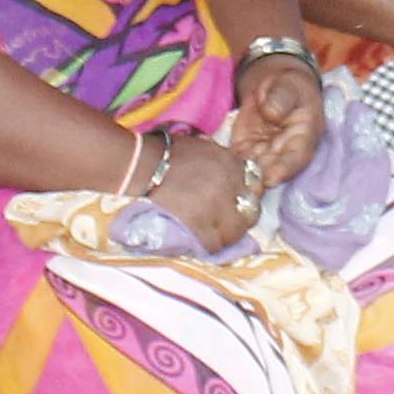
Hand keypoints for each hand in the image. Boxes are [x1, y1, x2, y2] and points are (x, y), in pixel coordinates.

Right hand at [151, 128, 260, 244]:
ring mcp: (214, 207)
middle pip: (250, 213)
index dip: (246, 197)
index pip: (254, 187)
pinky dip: (208, 245)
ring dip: (226, 235)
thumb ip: (224, 163)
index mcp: (230, 163)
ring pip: (234, 233)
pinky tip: (200, 240)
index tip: (237, 203)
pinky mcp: (198, 226)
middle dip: (241, 219)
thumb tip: (236, 181)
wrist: (139, 166)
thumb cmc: (167, 155)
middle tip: (227, 223)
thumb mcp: (204, 148)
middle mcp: (228, 185)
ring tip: (211, 234)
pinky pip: (213, 244)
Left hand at [227, 51, 324, 191]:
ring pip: (249, 169)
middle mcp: (282, 154)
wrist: (275, 87)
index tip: (271, 179)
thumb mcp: (289, 86)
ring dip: (237, 174)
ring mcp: (261, 154)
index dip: (284, 171)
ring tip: (223, 173)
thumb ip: (282, 98)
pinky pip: (231, 159)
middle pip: (269, 171)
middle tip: (243, 184)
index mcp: (302, 140)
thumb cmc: (290, 86)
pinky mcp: (242, 150)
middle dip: (256, 178)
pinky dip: (218, 159)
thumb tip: (272, 113)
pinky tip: (205, 150)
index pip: (296, 160)